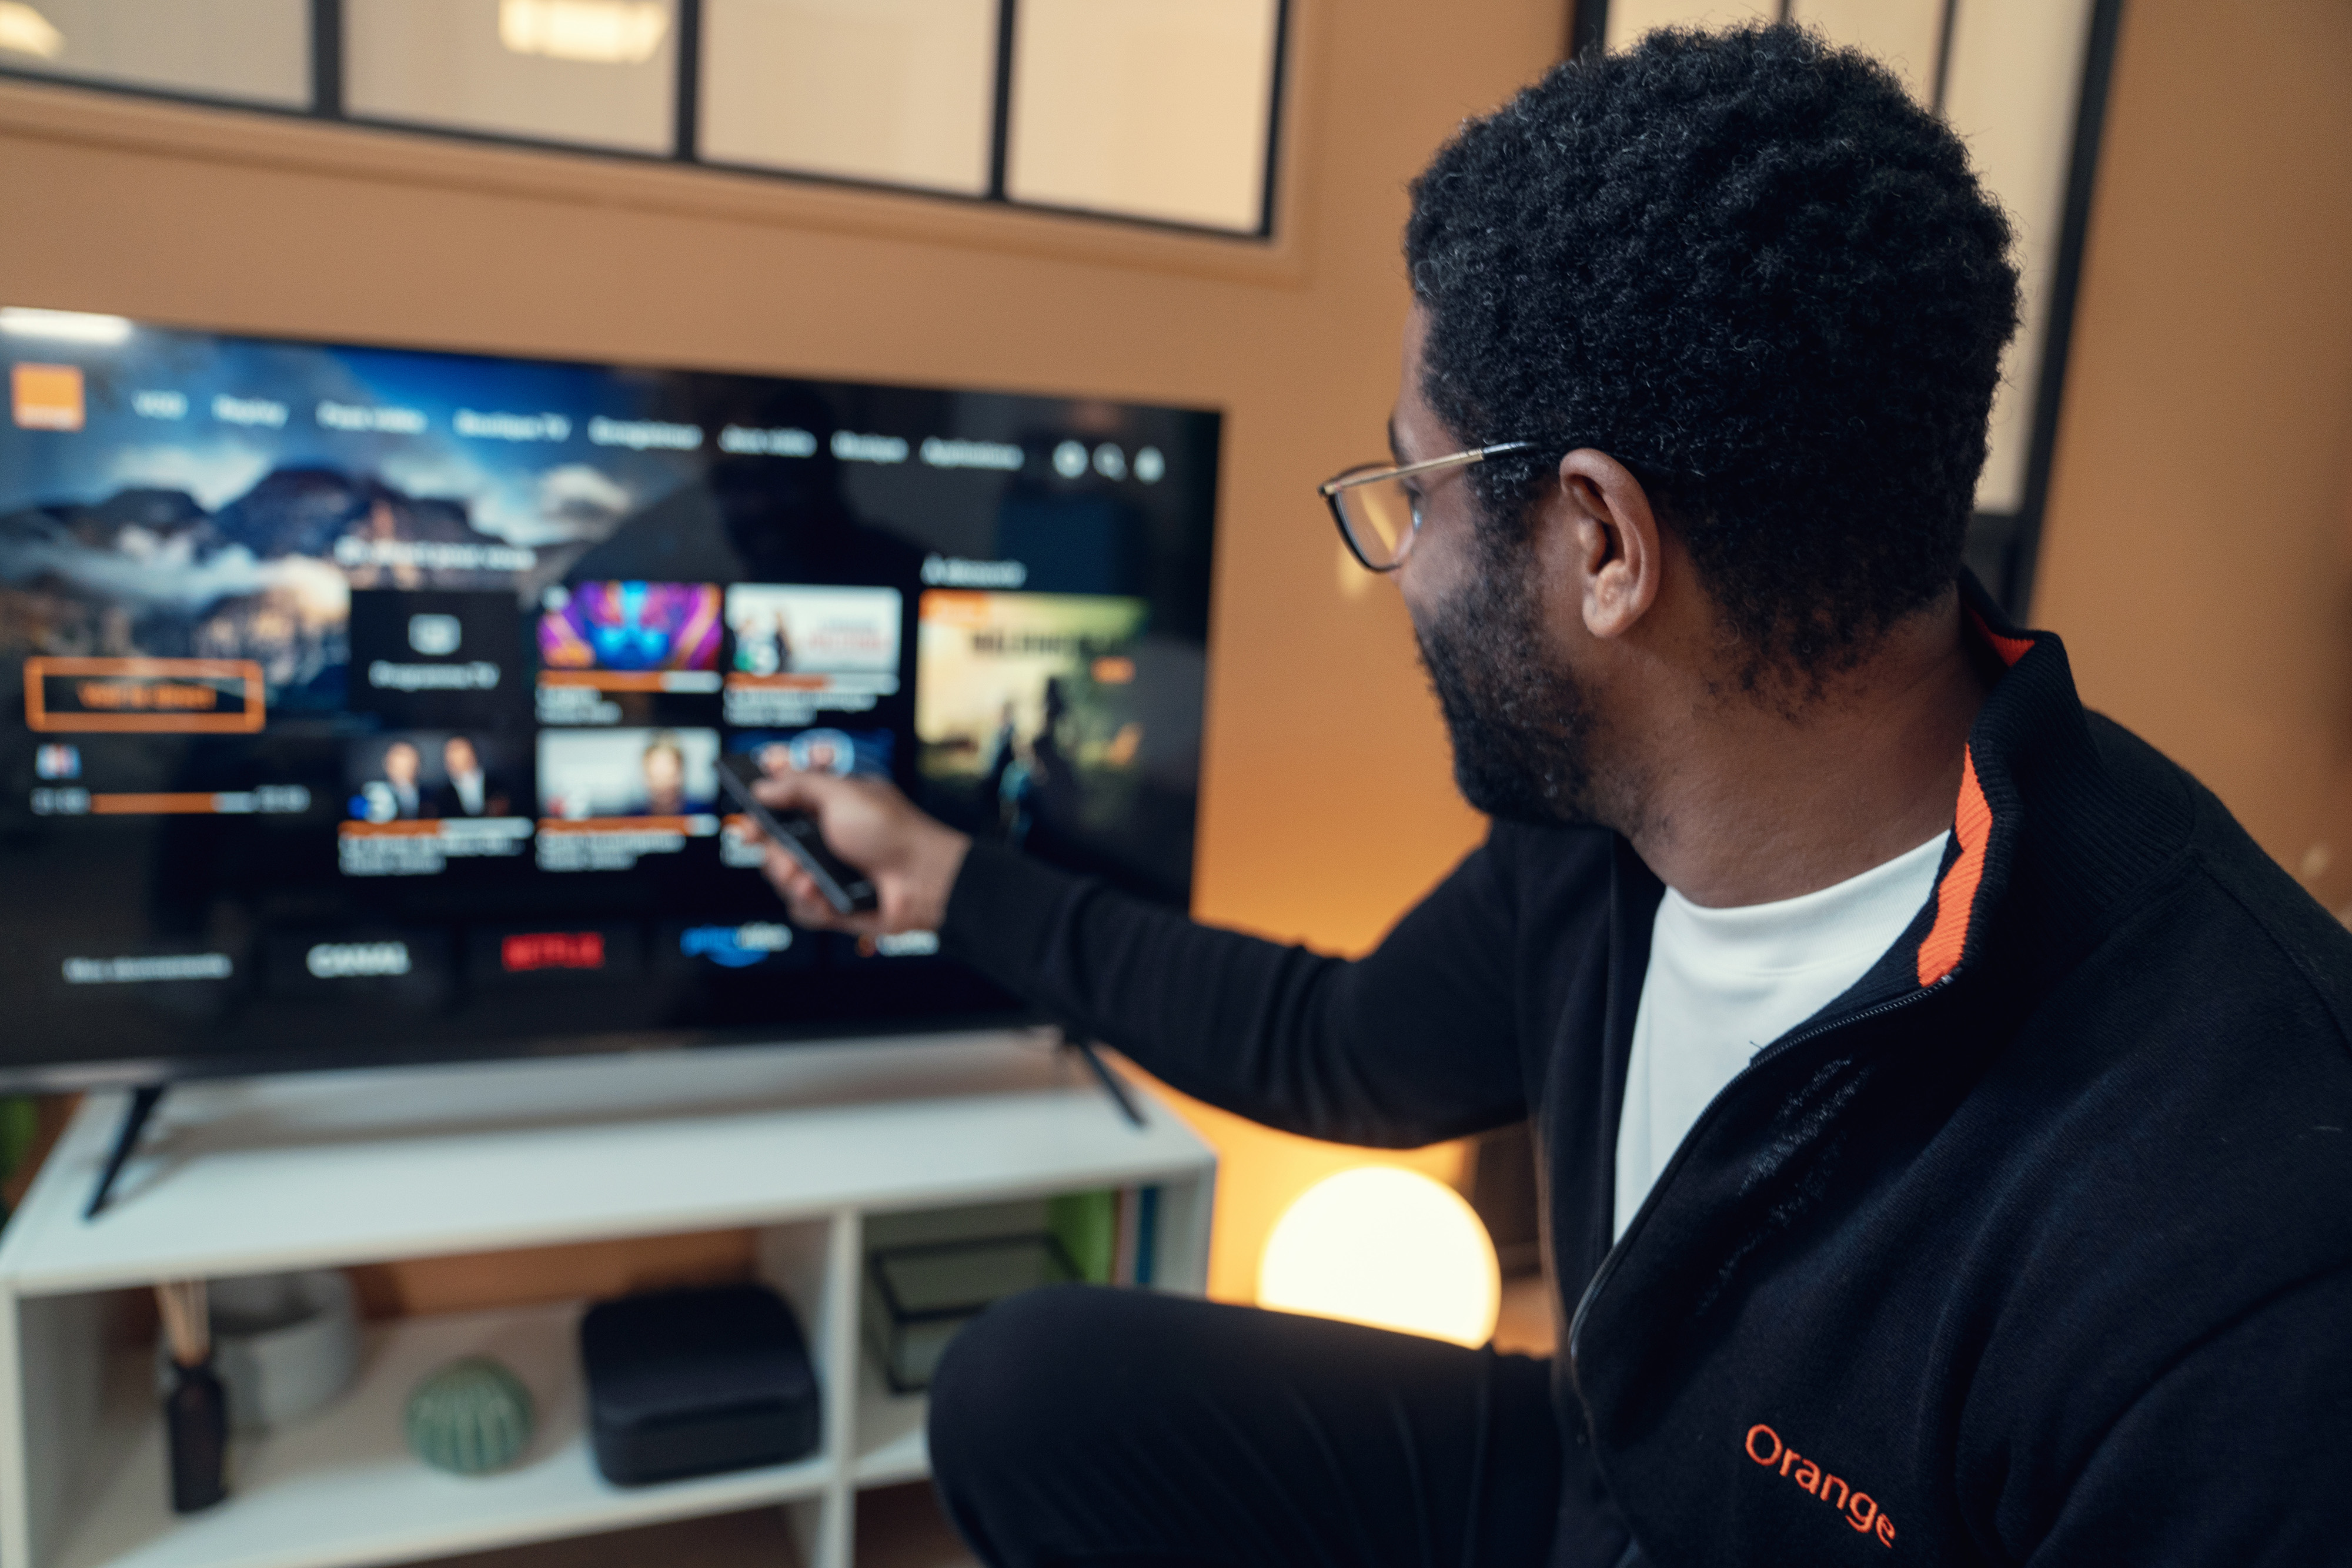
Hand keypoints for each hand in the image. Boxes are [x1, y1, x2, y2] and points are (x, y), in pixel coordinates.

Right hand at [746, 772, 970, 936]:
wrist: (924, 877)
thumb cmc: (891, 830)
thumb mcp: (842, 793)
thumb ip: (799, 785)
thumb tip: (762, 786)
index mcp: (828, 808)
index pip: (782, 809)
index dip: (761, 815)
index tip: (749, 822)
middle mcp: (827, 841)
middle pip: (775, 848)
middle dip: (773, 854)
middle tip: (786, 857)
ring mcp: (830, 874)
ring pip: (784, 881)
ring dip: (790, 881)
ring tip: (807, 880)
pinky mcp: (835, 905)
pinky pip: (803, 910)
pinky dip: (810, 905)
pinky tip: (824, 897)